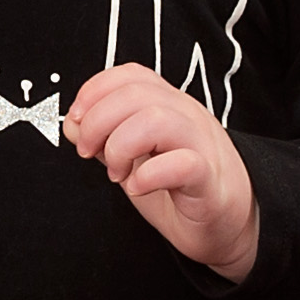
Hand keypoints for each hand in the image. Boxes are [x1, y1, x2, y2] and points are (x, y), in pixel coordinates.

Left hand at [64, 64, 255, 282]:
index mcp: (169, 105)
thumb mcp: (133, 157)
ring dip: (121, 147)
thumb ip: (104, 138)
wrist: (228, 224)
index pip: (130, 75)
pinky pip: (183, 163)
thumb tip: (71, 125)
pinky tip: (139, 187)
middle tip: (89, 153)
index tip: (76, 121)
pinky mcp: (209, 180)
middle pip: (136, 93)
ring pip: (158, 119)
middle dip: (98, 122)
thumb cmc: (180, 188)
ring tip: (117, 174)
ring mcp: (201, 145)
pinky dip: (149, 175)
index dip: (94, 91)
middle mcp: (187, 116)